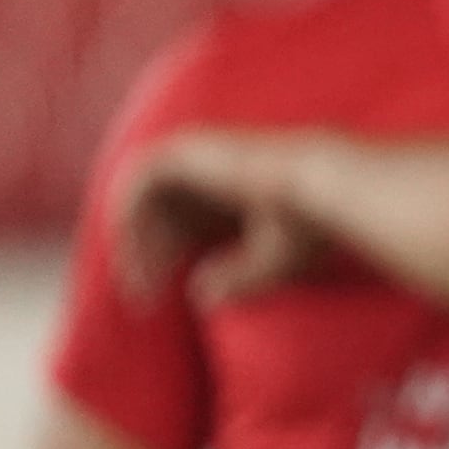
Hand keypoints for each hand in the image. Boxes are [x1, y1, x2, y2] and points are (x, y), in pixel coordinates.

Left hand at [115, 129, 339, 307]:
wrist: (319, 190)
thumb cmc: (307, 229)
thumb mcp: (268, 265)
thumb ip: (234, 280)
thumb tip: (199, 296)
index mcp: (229, 196)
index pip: (177, 228)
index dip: (159, 263)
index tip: (151, 299)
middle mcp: (209, 175)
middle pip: (155, 217)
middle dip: (141, 257)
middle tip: (142, 297)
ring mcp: (196, 158)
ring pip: (140, 197)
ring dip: (131, 237)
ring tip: (138, 277)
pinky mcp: (185, 149)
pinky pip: (138, 178)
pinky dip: (128, 212)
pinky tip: (136, 249)